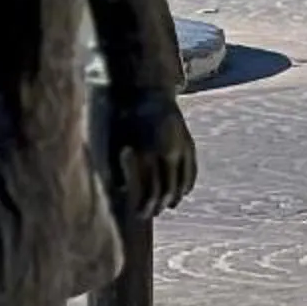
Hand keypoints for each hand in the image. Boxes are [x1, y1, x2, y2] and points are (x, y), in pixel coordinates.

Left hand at [108, 89, 198, 218]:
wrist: (145, 90)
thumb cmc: (123, 119)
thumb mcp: (114, 141)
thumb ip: (115, 167)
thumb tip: (120, 192)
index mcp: (146, 152)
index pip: (150, 190)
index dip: (145, 206)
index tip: (139, 215)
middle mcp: (166, 151)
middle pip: (168, 189)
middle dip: (159, 205)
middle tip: (151, 214)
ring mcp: (181, 146)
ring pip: (183, 182)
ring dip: (175, 197)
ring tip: (168, 205)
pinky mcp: (189, 142)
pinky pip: (192, 169)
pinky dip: (188, 183)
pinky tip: (183, 192)